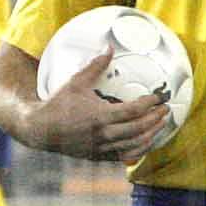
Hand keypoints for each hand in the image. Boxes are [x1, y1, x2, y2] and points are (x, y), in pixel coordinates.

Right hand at [25, 49, 169, 162]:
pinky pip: (127, 156)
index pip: (134, 110)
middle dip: (156, 118)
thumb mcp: (76, 83)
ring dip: (152, 133)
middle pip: (140, 128)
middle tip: (165, 109)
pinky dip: (140, 149)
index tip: (159, 97)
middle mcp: (104, 134)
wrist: (41, 131)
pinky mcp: (100, 157)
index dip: (150, 103)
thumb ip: (95, 66)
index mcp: (100, 116)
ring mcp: (103, 148)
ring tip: (160, 123)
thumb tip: (109, 48)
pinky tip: (147, 140)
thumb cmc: (58, 105)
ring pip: (136, 144)